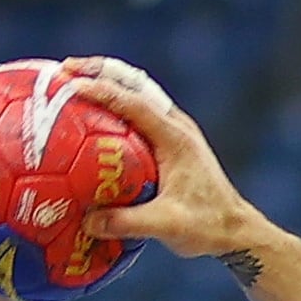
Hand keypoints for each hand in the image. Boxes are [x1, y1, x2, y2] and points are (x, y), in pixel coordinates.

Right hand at [74, 64, 270, 268]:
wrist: (235, 230)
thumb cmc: (207, 227)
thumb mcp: (168, 227)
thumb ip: (128, 223)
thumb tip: (86, 221)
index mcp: (175, 138)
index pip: (134, 103)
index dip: (102, 90)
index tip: (70, 85)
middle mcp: (175, 127)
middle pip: (134, 86)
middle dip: (99, 72)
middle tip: (64, 70)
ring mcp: (173, 132)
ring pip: (136, 95)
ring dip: (106, 84)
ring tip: (71, 83)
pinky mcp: (169, 143)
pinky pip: (136, 115)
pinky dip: (113, 106)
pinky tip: (87, 119)